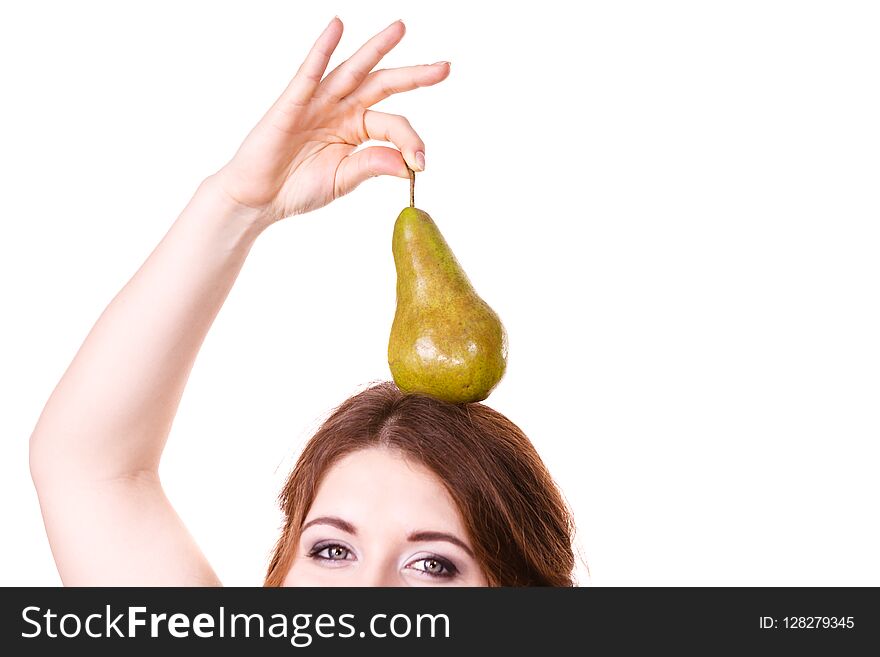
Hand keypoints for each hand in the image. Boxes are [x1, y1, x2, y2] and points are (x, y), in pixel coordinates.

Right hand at [212, 18, 449, 222]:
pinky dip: (323, 49)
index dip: (411, 140)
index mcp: (357, 130)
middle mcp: (342, 110)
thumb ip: (373, 166)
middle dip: (413, 75)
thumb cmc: (298, 189)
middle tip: (444, 67)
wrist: (258, 198)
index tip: (422, 163)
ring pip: (353, 71)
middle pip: (382, 85)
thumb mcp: (343, 180)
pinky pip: (310, 72)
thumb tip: (408, 165)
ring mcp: (318, 103)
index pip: (393, 125)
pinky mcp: (292, 102)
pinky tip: (337, 27)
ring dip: (376, 48)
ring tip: (400, 28)